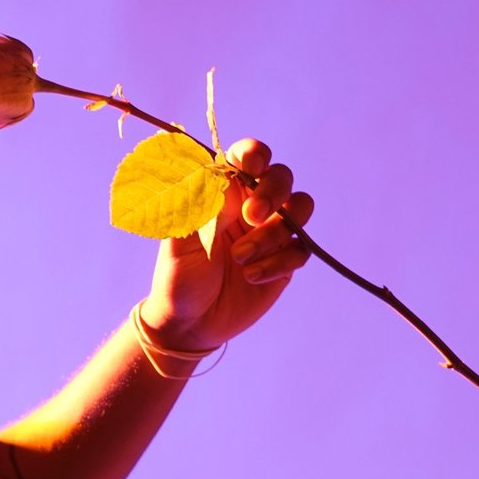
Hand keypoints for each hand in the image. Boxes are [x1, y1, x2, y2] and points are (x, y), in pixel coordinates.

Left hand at [139, 138, 314, 350]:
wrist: (189, 323)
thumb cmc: (178, 277)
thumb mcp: (180, 241)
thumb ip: (200, 206)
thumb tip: (217, 169)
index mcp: (222, 194)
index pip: (245, 159)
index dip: (254, 154)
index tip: (252, 165)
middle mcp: (251, 207)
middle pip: (282, 178)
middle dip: (272, 192)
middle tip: (251, 216)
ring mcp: (272, 233)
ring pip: (299, 210)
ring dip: (273, 233)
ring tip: (240, 258)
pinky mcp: (285, 261)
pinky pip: (300, 249)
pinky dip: (278, 262)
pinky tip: (251, 277)